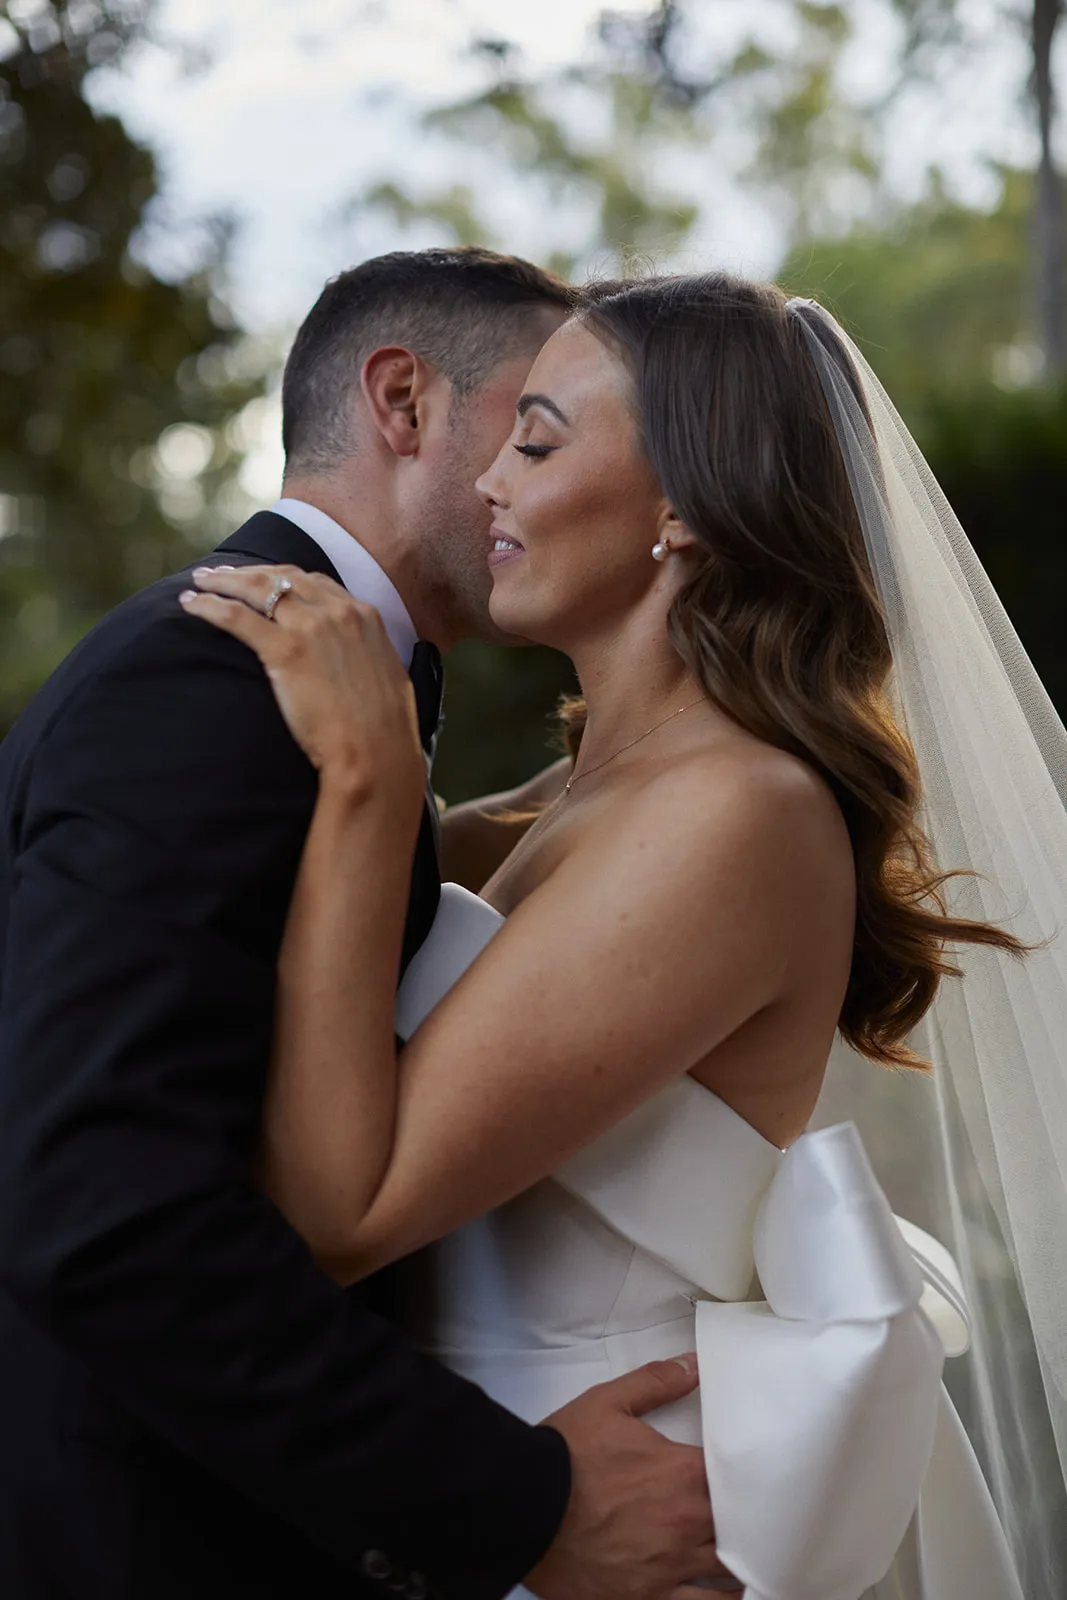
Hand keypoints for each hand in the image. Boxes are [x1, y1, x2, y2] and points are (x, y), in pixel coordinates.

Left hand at [181, 565, 424, 814]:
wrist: (375, 750)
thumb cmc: (384, 727)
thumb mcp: (385, 674)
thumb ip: (364, 654)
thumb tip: (352, 659)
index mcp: (363, 615)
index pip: (313, 581)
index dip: (281, 577)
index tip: (261, 580)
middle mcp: (337, 611)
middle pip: (282, 577)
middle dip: (247, 573)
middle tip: (221, 575)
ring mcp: (310, 627)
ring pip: (257, 588)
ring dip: (223, 582)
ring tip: (200, 582)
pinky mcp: (284, 650)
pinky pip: (237, 617)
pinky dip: (209, 606)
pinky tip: (191, 605)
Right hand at [526, 1356, 740, 1599]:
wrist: (524, 1506)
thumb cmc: (567, 1454)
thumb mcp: (608, 1402)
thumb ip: (655, 1382)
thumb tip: (692, 1365)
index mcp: (685, 1472)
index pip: (740, 1475)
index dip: (749, 1474)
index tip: (752, 1472)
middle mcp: (688, 1523)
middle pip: (743, 1526)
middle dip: (748, 1519)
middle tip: (752, 1513)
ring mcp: (672, 1567)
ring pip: (730, 1572)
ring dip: (739, 1562)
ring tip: (744, 1556)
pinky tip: (730, 1594)